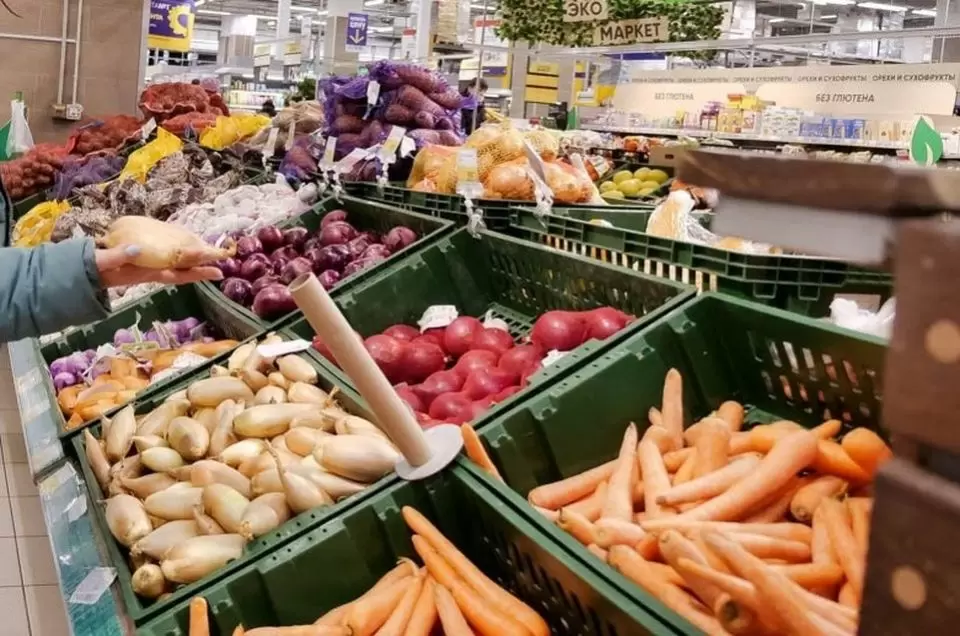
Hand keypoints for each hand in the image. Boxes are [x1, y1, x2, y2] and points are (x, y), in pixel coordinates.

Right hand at [95, 245, 223, 287]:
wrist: (80, 273)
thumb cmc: (91, 269)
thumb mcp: (102, 262)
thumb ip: (117, 255)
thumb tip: (136, 249)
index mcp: (144, 273)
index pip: (176, 275)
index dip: (197, 273)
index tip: (217, 272)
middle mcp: (150, 271)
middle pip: (182, 271)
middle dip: (202, 268)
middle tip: (224, 263)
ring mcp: (147, 267)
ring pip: (176, 265)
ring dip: (193, 262)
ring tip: (211, 255)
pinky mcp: (143, 261)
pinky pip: (166, 258)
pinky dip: (178, 254)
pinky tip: (186, 247)